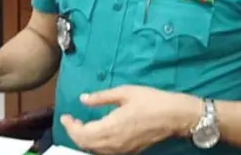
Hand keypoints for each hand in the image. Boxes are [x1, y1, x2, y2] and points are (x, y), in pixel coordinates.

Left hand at [60, 85, 202, 153]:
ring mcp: (122, 149)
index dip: (69, 126)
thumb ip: (101, 97)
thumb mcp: (125, 92)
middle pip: (85, 145)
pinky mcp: (129, 151)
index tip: (65, 116)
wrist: (175, 116)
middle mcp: (114, 143)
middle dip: (74, 134)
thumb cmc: (151, 101)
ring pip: (95, 150)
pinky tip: (95, 134)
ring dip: (84, 140)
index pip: (82, 133)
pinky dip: (95, 145)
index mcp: (111, 127)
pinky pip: (106, 152)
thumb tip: (83, 99)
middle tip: (70, 121)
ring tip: (79, 127)